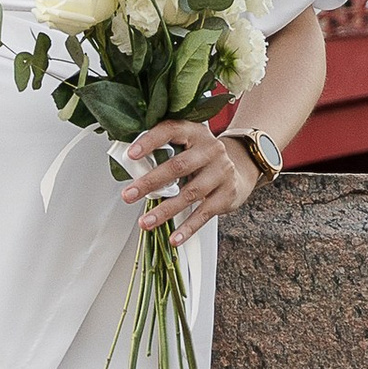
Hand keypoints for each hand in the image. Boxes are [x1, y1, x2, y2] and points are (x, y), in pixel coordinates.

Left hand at [119, 116, 257, 241]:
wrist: (239, 168)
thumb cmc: (201, 157)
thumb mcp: (186, 145)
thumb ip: (163, 151)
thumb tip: (129, 166)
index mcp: (194, 132)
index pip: (170, 131)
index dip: (150, 141)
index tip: (131, 155)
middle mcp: (210, 150)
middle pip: (178, 166)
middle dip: (150, 182)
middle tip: (128, 195)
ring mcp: (221, 172)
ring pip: (190, 193)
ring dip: (165, 210)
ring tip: (146, 222)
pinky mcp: (227, 194)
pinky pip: (204, 213)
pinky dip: (188, 228)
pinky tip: (174, 238)